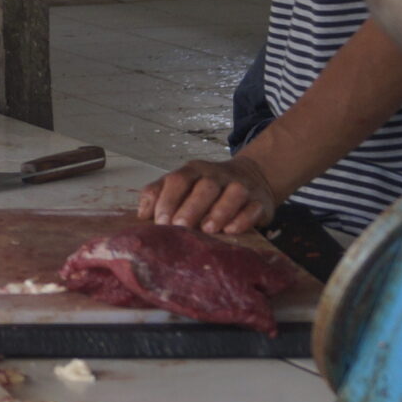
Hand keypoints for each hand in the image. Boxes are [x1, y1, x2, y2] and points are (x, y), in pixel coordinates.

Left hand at [138, 156, 278, 235]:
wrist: (251, 177)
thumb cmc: (205, 188)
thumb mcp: (181, 185)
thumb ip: (159, 194)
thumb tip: (142, 215)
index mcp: (193, 171)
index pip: (178, 179)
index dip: (168, 199)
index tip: (160, 221)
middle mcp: (217, 175)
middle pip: (205, 186)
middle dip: (191, 207)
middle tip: (180, 226)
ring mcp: (240, 186)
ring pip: (233, 193)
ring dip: (219, 211)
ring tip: (207, 229)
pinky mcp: (259, 201)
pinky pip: (253, 207)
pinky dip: (243, 219)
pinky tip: (231, 230)